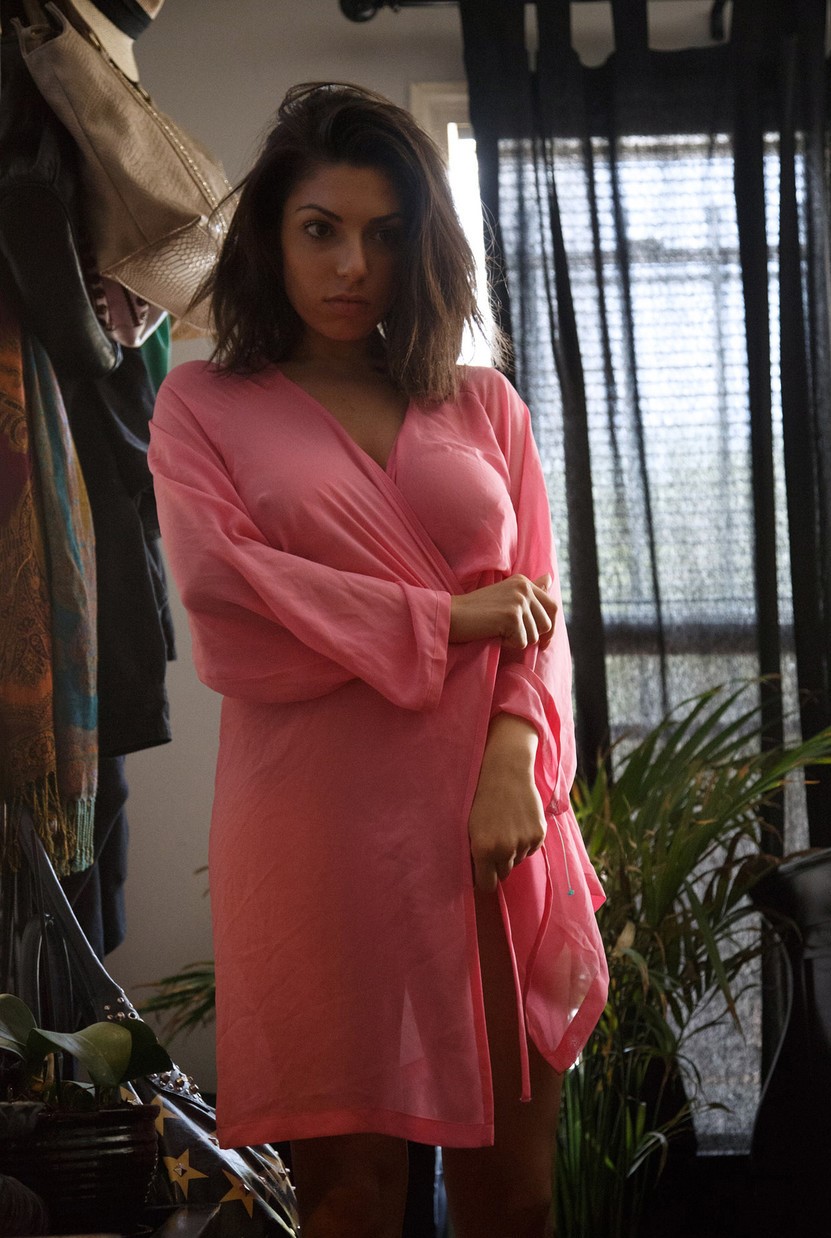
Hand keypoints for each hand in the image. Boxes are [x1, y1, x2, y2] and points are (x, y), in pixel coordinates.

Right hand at [449, 574, 556, 650]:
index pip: (552, 607)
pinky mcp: (511, 616)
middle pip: (546, 624)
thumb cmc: (477, 609)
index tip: (543, 642)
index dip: (549, 628)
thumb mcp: (506, 594)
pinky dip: (508, 644)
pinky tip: (494, 634)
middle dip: (533, 636)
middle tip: (513, 638)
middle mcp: (524, 588)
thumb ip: (530, 588)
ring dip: (517, 640)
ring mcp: (518, 601)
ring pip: (534, 636)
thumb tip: (550, 578)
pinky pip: (521, 642)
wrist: (453, 615)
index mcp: (524, 582)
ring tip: (498, 631)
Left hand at [468, 715, 545, 892]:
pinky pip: (531, 849)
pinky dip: (525, 841)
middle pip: (504, 873)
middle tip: (495, 842)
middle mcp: (505, 849)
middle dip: (499, 863)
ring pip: (518, 860)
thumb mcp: (470, 827)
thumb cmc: (481, 799)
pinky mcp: (538, 834)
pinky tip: (518, 822)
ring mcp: (524, 842)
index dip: (485, 879)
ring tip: (506, 826)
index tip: (483, 873)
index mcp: (484, 849)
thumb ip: (475, 854)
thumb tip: (479, 877)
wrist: (506, 772)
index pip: (487, 884)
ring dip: (512, 851)